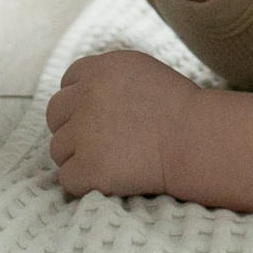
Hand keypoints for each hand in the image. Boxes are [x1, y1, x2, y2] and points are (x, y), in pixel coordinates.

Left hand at [45, 49, 197, 199]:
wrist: (198, 140)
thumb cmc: (180, 109)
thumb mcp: (141, 72)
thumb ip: (107, 78)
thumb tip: (81, 93)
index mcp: (100, 69)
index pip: (67, 83)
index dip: (79, 102)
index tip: (96, 117)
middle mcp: (86, 96)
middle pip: (55, 114)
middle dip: (71, 128)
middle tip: (98, 143)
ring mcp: (84, 132)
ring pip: (58, 149)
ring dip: (78, 158)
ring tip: (111, 162)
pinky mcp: (88, 166)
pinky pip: (68, 179)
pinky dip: (84, 183)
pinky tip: (109, 180)